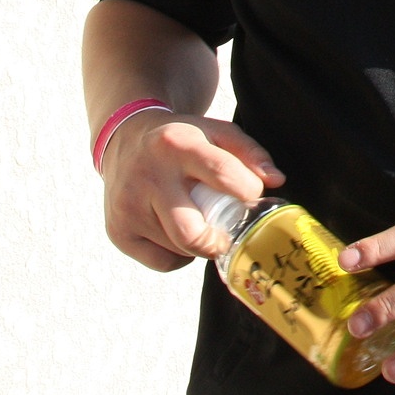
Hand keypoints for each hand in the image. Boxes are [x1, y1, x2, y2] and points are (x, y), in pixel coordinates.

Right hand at [101, 112, 280, 269]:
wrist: (125, 141)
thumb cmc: (181, 140)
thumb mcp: (215, 131)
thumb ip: (249, 152)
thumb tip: (276, 181)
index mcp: (177, 145)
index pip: (221, 173)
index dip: (247, 191)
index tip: (253, 196)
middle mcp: (148, 177)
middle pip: (192, 233)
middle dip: (218, 241)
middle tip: (226, 233)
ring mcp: (128, 208)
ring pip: (180, 250)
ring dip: (199, 244)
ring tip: (197, 219)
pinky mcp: (118, 232)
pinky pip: (163, 263)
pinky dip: (179, 255)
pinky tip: (176, 230)